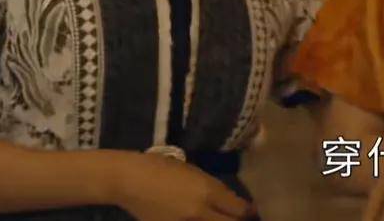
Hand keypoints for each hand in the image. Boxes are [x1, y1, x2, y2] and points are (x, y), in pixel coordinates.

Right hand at [114, 151, 256, 220]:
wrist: (130, 181)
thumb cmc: (162, 168)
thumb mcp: (195, 173)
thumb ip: (214, 190)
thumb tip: (231, 204)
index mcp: (207, 192)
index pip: (239, 210)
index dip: (249, 213)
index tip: (253, 212)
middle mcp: (199, 213)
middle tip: (241, 218)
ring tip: (222, 218)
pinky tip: (201, 220)